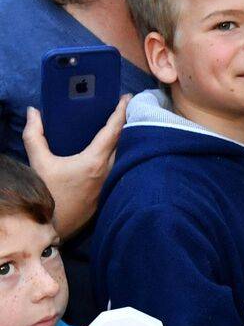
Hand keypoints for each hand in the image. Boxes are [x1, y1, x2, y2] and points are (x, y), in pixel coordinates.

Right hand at [22, 96, 129, 237]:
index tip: (127, 98)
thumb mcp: (38, 163)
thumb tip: (34, 112)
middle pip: (124, 140)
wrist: (51, 227)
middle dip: (126, 121)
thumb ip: (35, 136)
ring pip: (124, 153)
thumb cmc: (46, 194)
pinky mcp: (110, 191)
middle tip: (125, 106)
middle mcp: (109, 169)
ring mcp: (112, 181)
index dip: (121, 112)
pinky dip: (121, 153)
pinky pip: (121, 166)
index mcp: (95, 160)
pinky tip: (116, 147)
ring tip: (122, 122)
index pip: (114, 130)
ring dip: (125, 138)